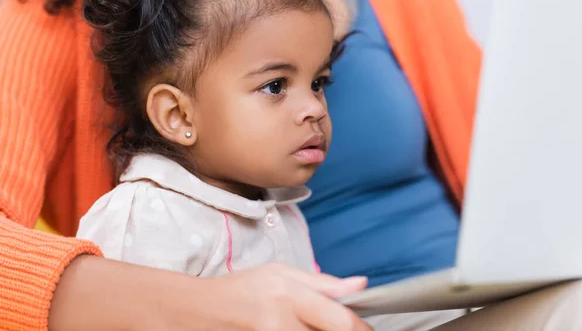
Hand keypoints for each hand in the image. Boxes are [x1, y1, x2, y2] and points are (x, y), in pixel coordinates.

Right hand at [197, 263, 371, 330]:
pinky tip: (292, 329)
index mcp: (288, 295)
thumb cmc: (240, 289)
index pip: (340, 321)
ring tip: (302, 323)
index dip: (360, 329)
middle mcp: (280, 324)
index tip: (365, 329)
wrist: (198, 312)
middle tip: (333, 326)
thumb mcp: (280, 273)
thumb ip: (322, 282)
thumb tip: (361, 284)